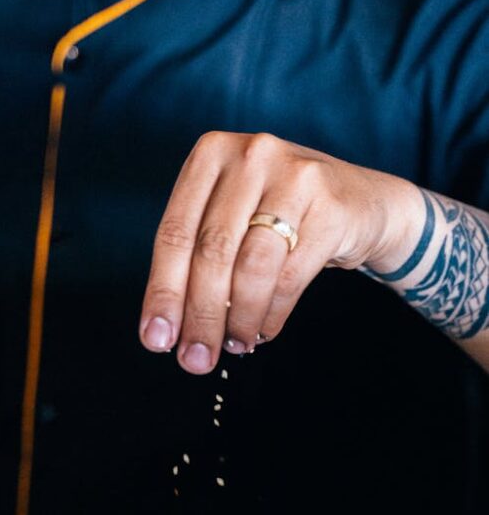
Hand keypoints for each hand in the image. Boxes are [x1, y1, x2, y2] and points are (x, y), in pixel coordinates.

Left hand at [139, 132, 422, 372]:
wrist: (360, 202)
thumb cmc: (279, 215)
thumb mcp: (232, 218)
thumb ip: (196, 259)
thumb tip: (165, 330)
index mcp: (211, 154)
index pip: (174, 234)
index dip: (162, 292)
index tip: (155, 339)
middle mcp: (250, 156)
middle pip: (212, 252)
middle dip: (200, 316)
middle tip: (195, 360)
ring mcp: (294, 176)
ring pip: (251, 267)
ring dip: (238, 319)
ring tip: (235, 345)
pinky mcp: (330, 207)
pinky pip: (290, 276)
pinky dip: (272, 314)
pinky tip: (263, 331)